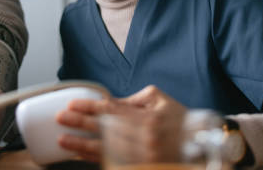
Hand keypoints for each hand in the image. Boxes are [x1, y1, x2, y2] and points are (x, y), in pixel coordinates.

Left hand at [56, 85, 187, 162]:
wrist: (202, 144)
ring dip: (82, 146)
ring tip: (63, 142)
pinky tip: (81, 156)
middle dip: (80, 124)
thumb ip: (133, 99)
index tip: (72, 104)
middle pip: (105, 130)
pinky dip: (96, 160)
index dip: (90, 107)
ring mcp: (144, 157)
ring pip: (107, 151)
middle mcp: (144, 139)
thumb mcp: (159, 99)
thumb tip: (108, 102)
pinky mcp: (143, 167)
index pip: (112, 110)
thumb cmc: (180, 119)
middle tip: (60, 119)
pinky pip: (115, 164)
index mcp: (147, 118)